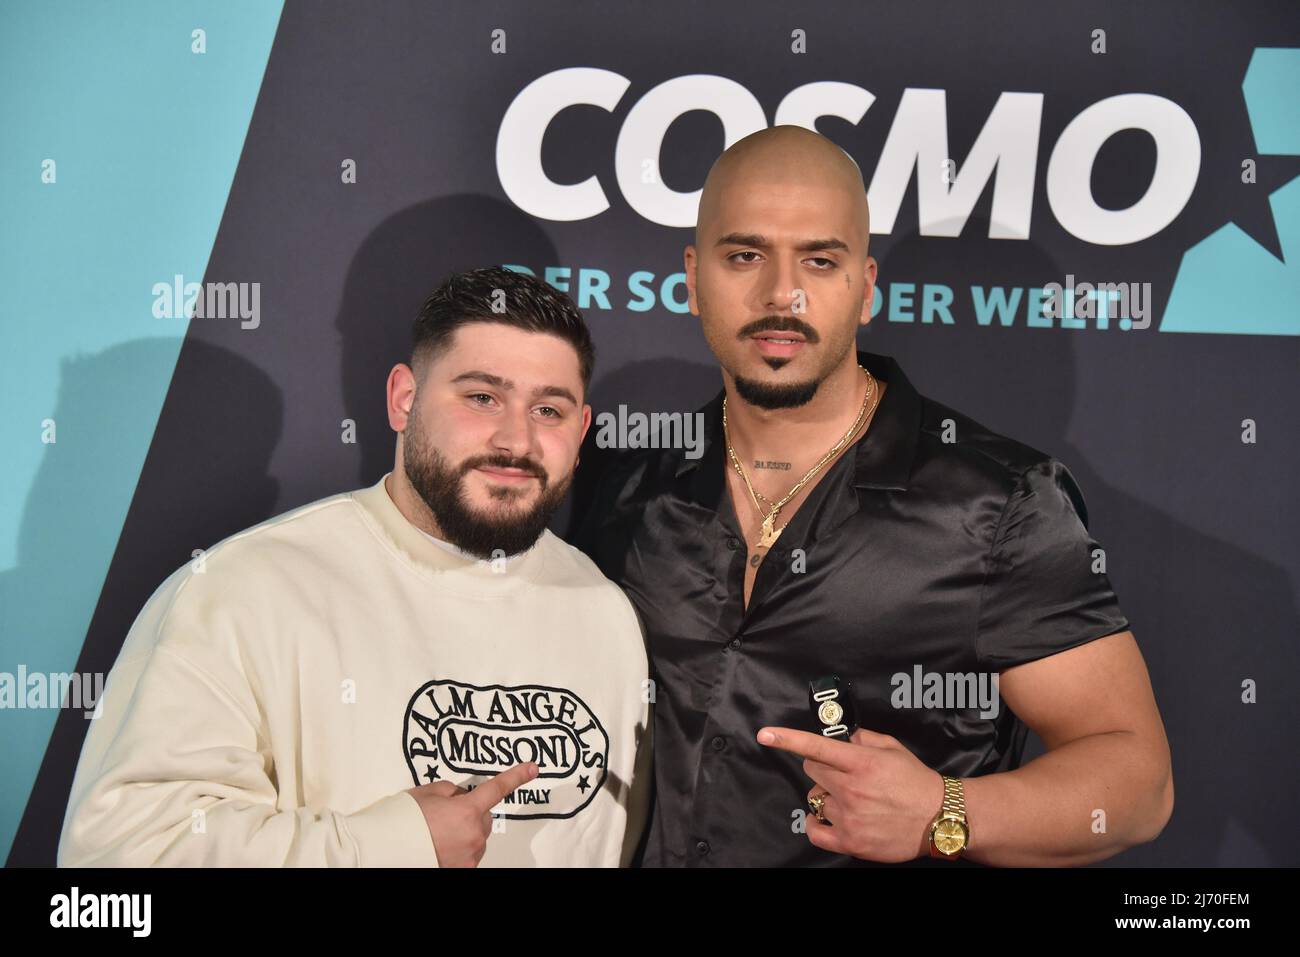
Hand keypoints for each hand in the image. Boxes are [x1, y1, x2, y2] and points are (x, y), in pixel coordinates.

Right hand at [407, 762, 538, 866]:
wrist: (384, 851)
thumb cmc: (403, 821)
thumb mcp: (427, 793)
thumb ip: (450, 791)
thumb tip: (459, 797)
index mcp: (467, 810)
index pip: (497, 788)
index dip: (516, 777)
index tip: (532, 768)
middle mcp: (474, 835)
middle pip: (484, 817)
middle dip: (471, 813)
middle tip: (444, 815)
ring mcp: (469, 856)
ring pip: (476, 837)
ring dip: (465, 833)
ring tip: (436, 834)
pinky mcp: (463, 870)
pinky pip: (468, 854)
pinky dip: (459, 849)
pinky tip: (438, 847)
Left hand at [756, 726, 942, 861]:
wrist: (938, 817)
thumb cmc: (916, 780)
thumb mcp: (893, 748)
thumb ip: (864, 738)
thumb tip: (844, 737)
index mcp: (861, 762)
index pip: (816, 747)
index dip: (787, 739)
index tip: (765, 735)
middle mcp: (851, 789)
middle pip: (812, 771)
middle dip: (822, 768)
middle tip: (843, 773)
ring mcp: (849, 816)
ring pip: (814, 798)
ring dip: (825, 795)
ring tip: (848, 798)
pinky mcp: (850, 841)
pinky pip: (815, 831)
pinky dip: (815, 823)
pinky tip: (824, 818)